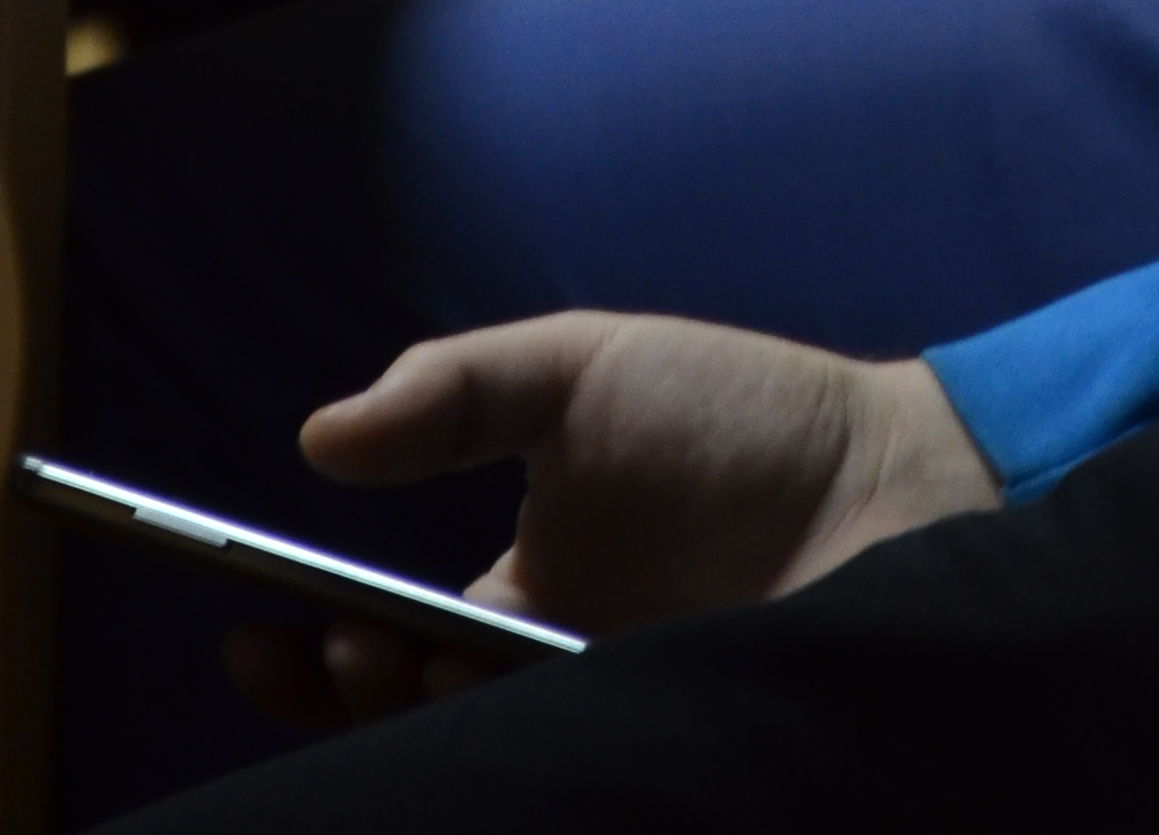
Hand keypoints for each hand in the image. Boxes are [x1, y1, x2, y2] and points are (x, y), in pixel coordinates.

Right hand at [240, 313, 998, 726]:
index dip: (310, 662)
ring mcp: (615, 731)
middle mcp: (549, 688)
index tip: (256, 632)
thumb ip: (456, 393)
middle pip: (416, 731)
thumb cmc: (743, 418)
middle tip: (355, 650)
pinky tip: (509, 708)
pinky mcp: (673, 765)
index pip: (381, 660)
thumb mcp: (585, 372)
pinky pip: (588, 785)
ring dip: (436, 728)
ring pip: (496, 766)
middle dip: (357, 702)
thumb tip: (318, 437)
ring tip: (435, 659)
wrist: (902, 478)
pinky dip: (539, 766)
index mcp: (515, 603)